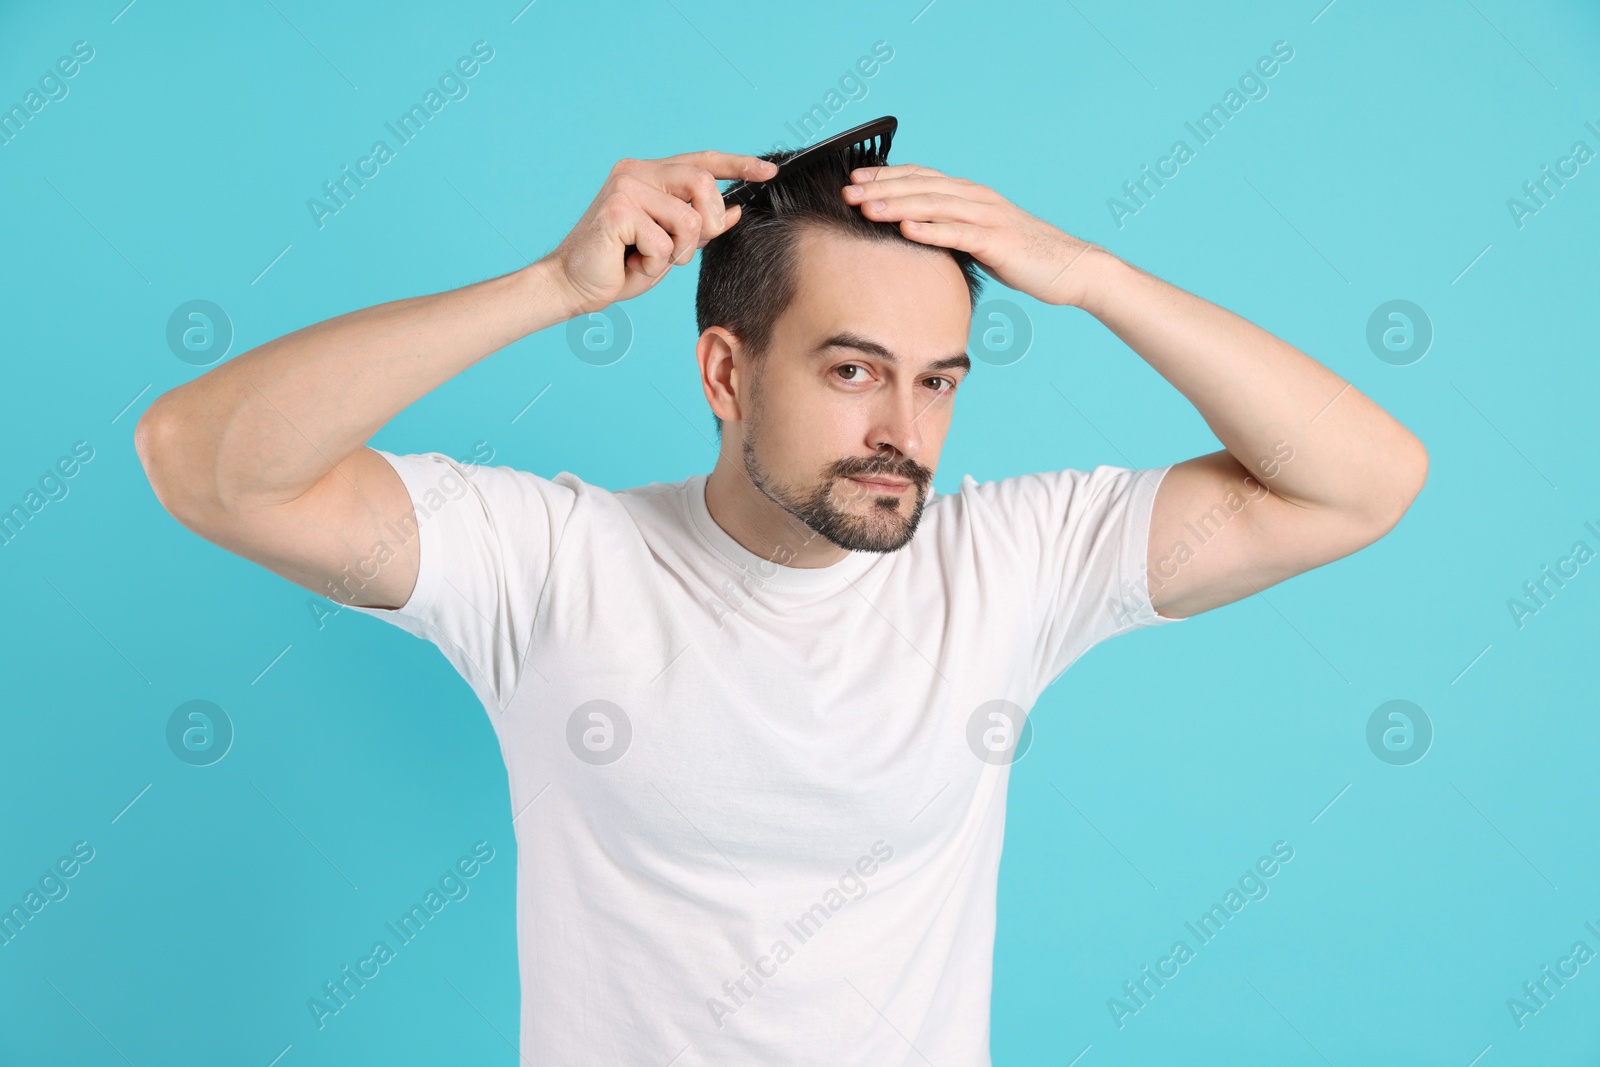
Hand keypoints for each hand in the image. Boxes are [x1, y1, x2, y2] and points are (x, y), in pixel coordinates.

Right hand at [539, 151, 778, 317]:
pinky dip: (655, 265)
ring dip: (677, 253)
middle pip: (703, 184)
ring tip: (650, 259)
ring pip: (689, 220)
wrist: (573, 285)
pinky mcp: (618, 209)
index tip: (768, 171)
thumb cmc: (618, 265)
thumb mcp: (670, 244)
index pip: (702, 161)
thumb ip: (700, 225)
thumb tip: (734, 210)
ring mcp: (626, 187)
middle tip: (683, 251)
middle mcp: (637, 172)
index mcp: (649, 174)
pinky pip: (664, 243)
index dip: (738, 164)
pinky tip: (632, 263)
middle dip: (708, 225)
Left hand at [841, 164, 1108, 307]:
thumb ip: (951, 229)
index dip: (886, 175)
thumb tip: (917, 234)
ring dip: (897, 205)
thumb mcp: (979, 237)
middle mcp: (976, 197)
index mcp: (970, 194)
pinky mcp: (997, 240)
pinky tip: (906, 229)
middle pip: (921, 186)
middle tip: (846, 191)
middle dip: (880, 187)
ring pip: (934, 205)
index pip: (920, 177)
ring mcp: (988, 216)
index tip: (854, 178)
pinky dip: (930, 230)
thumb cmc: (1023, 256)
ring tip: (865, 207)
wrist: (1070, 267)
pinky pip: (958, 233)